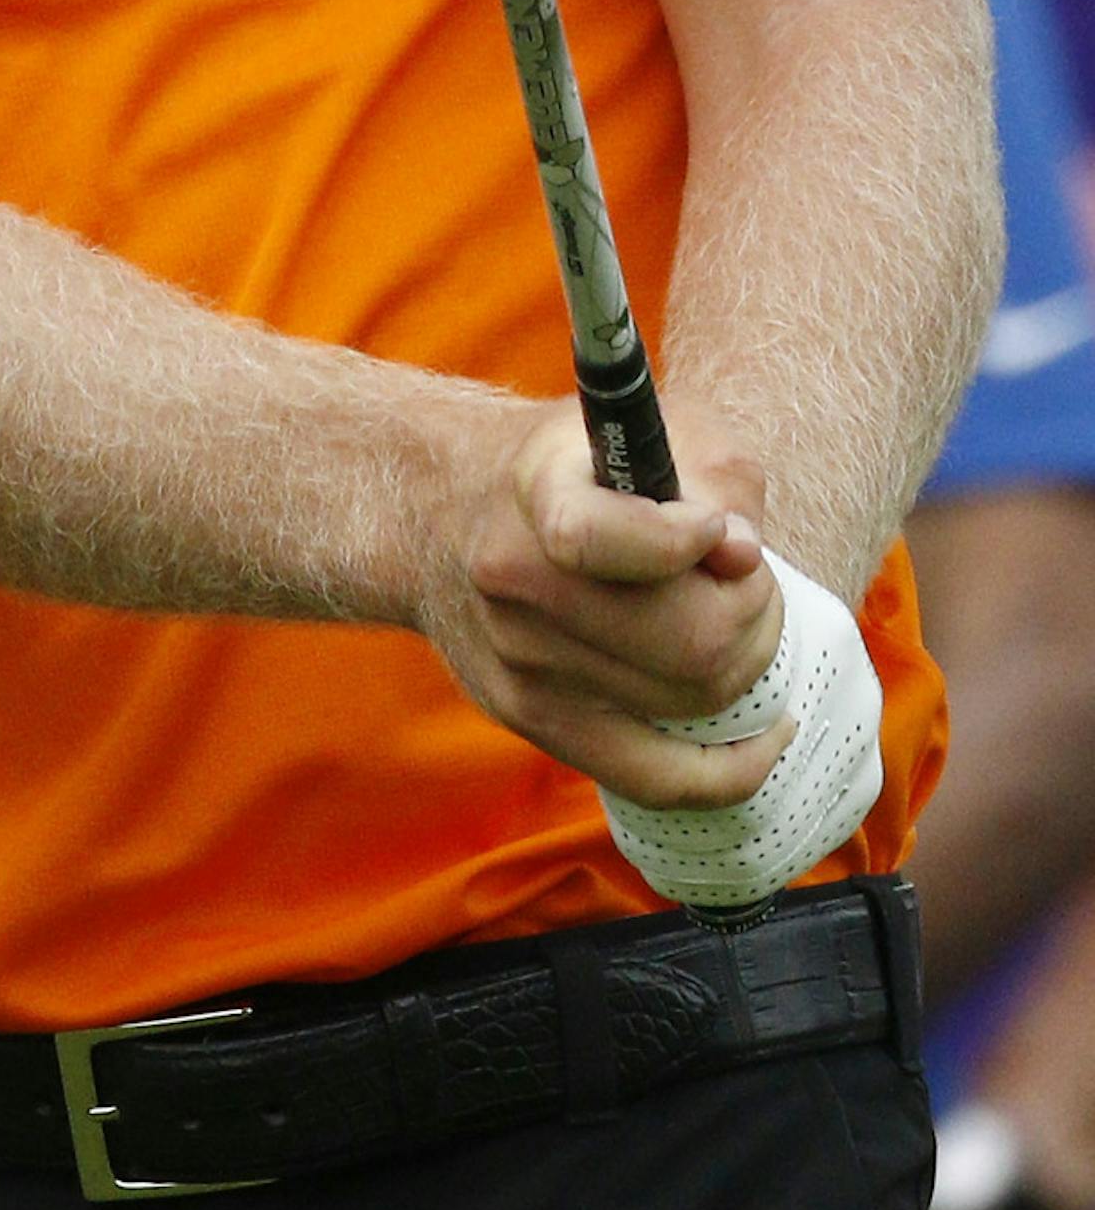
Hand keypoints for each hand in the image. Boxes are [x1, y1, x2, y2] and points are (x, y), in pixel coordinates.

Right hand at [414, 397, 792, 808]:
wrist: (441, 505)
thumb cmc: (573, 464)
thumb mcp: (645, 431)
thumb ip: (715, 477)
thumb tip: (741, 558)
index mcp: (539, 491)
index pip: (601, 540)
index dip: (686, 541)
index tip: (712, 528)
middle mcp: (514, 579)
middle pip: (688, 643)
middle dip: (753, 614)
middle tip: (748, 583)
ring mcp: (518, 660)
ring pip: (687, 702)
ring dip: (743, 665)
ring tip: (728, 621)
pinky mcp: (529, 716)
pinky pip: (652, 778)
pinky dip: (730, 769)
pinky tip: (766, 740)